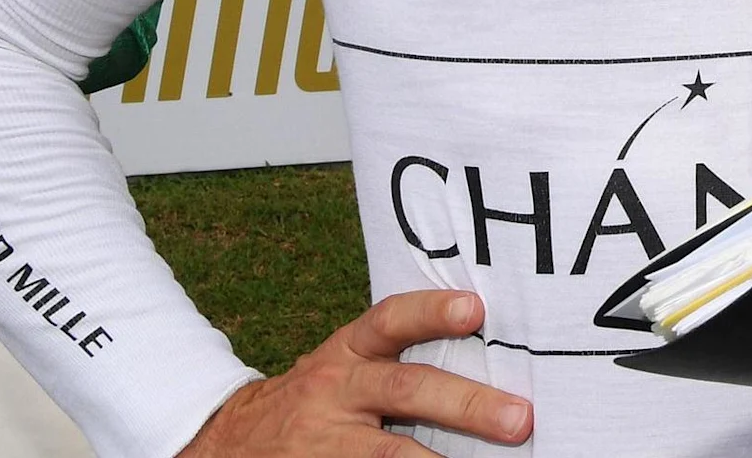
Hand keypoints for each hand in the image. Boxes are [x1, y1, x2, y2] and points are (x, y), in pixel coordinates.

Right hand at [178, 290, 530, 455]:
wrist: (231, 442)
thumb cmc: (317, 398)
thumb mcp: (343, 364)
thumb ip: (395, 356)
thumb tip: (488, 350)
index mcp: (347, 351)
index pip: (390, 321)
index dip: (430, 312)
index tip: (475, 308)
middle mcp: (337, 390)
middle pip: (406, 389)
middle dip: (466, 404)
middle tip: (519, 418)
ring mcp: (327, 439)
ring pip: (389, 453)